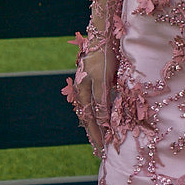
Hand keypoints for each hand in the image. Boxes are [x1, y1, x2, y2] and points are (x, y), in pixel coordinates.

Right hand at [63, 37, 114, 156]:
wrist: (102, 34)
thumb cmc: (103, 57)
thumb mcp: (102, 81)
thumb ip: (100, 102)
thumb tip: (100, 122)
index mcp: (82, 93)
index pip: (89, 120)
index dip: (96, 135)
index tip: (102, 150)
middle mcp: (82, 90)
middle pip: (88, 117)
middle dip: (94, 133)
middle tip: (100, 149)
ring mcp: (86, 84)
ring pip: (90, 110)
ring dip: (95, 124)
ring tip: (100, 137)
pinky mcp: (92, 78)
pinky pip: (93, 101)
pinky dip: (97, 112)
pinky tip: (100, 116)